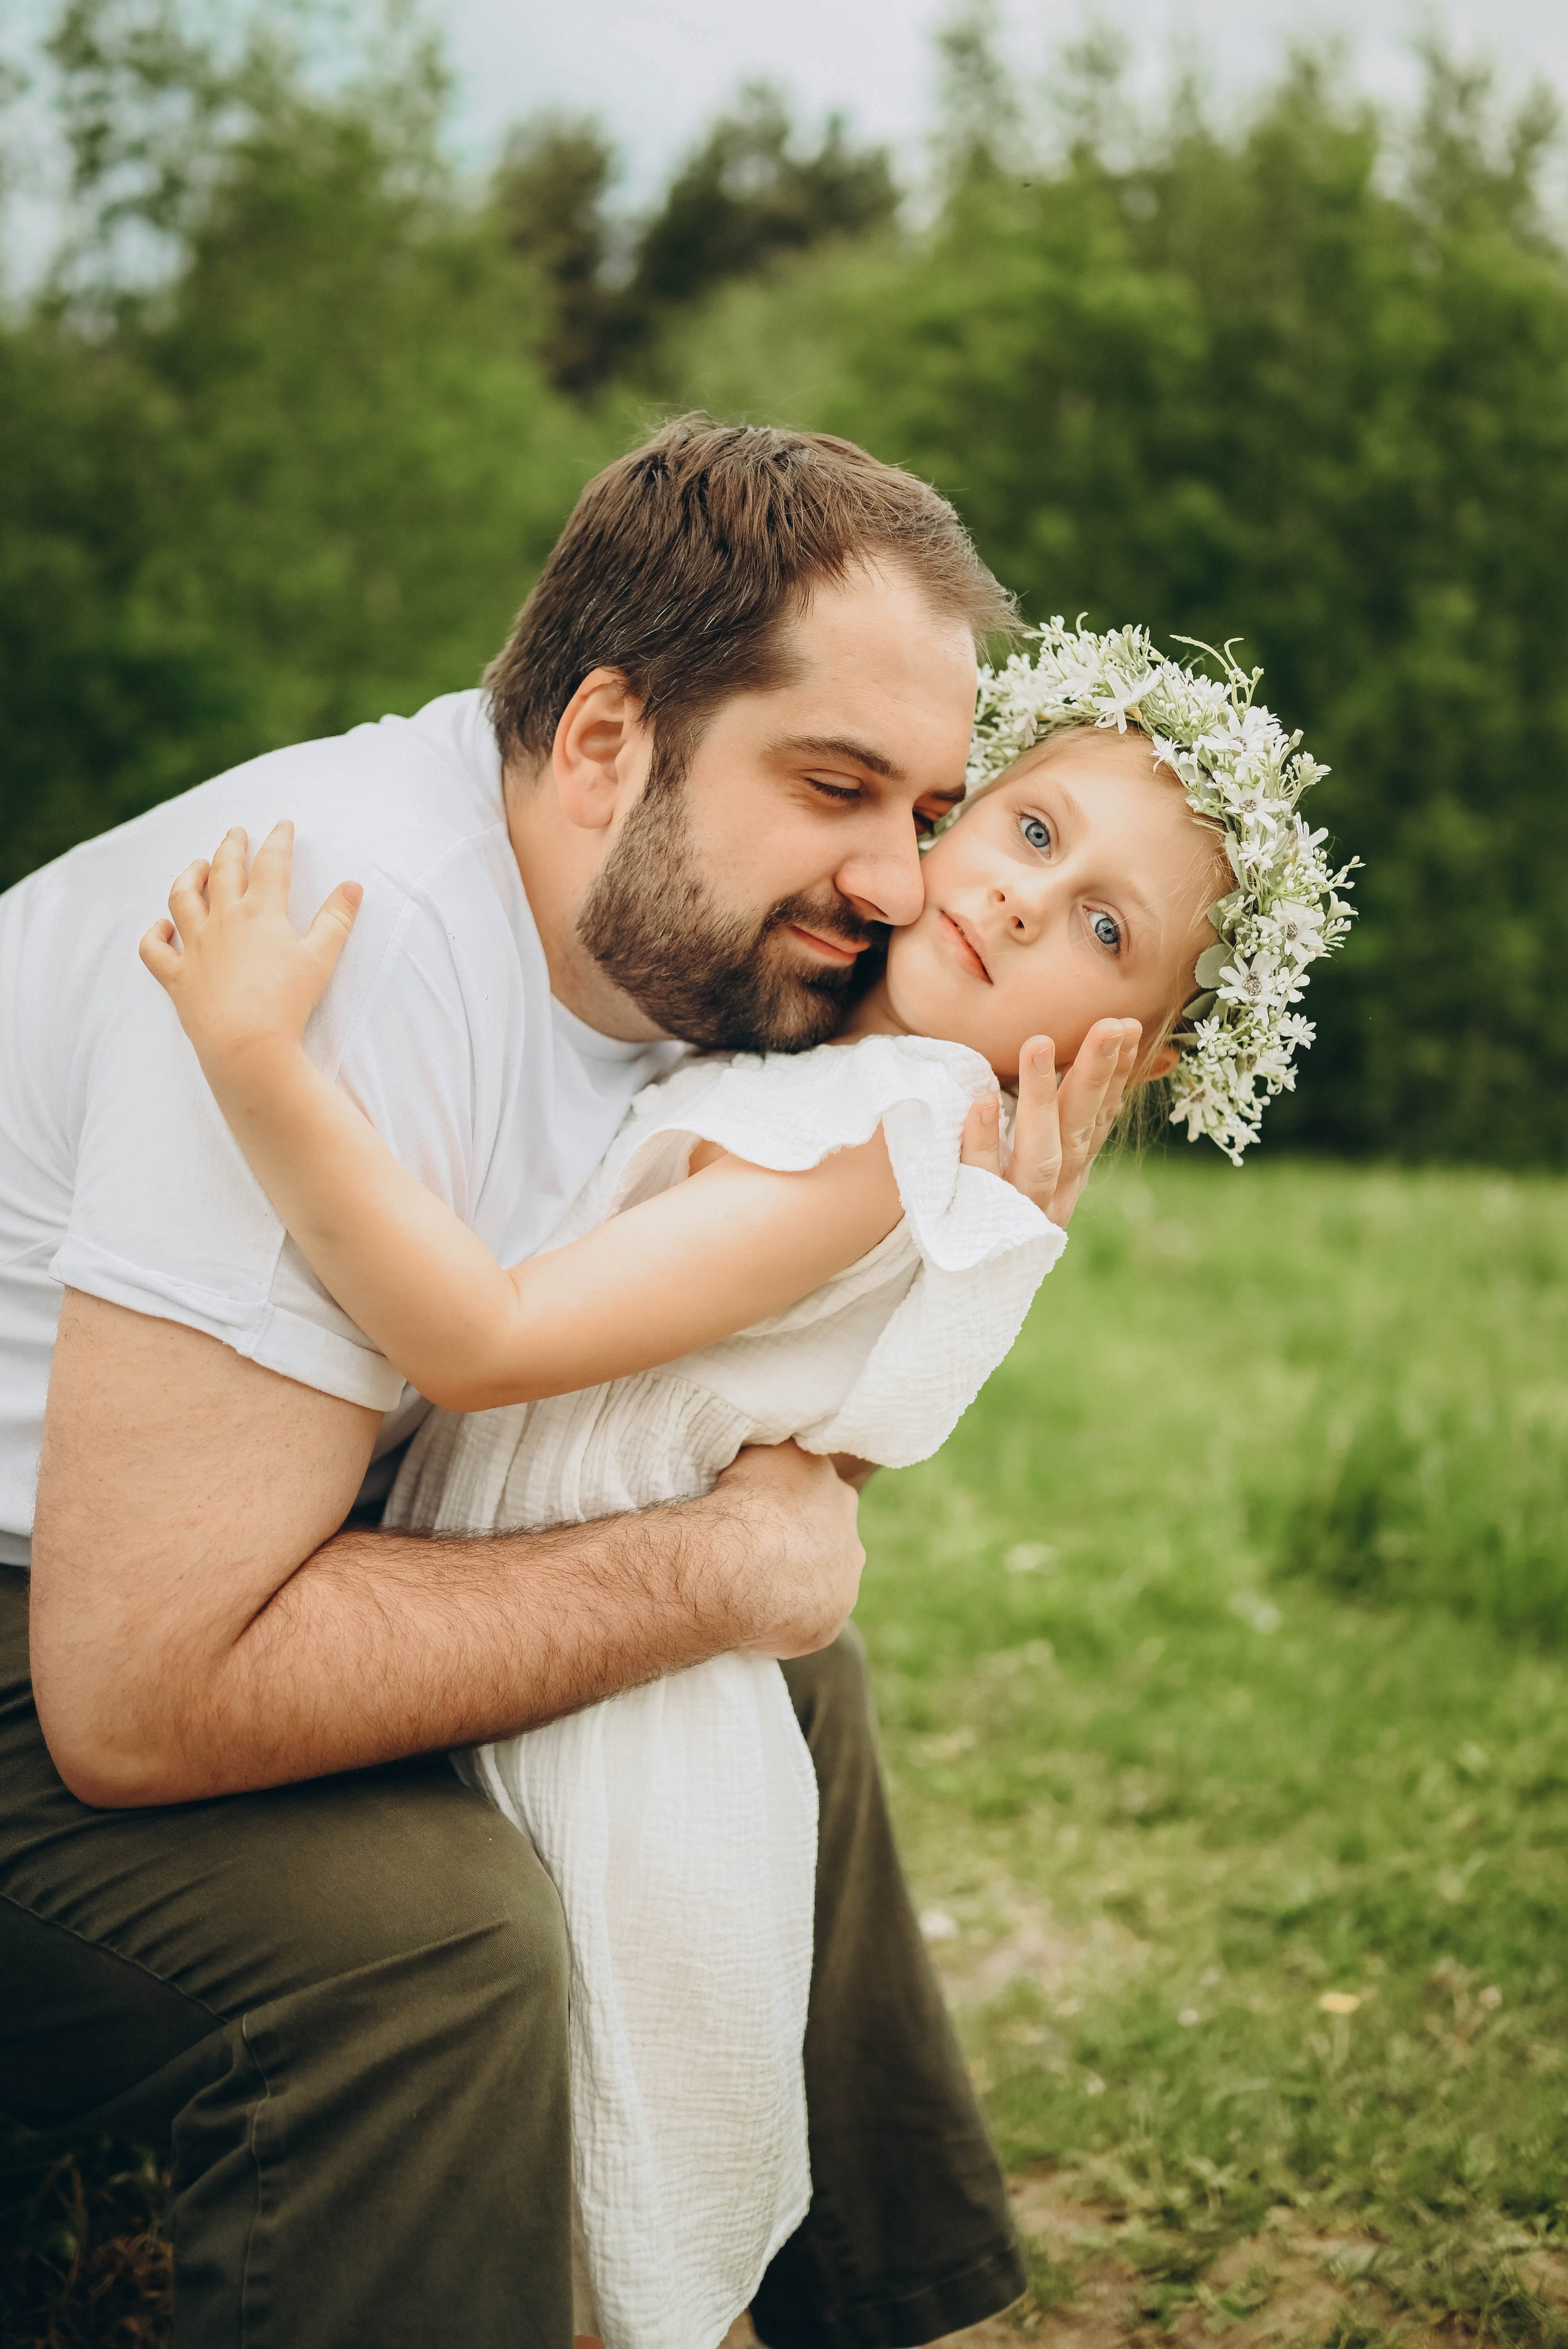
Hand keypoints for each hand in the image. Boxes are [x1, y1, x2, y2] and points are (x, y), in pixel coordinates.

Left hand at [139, 821, 361, 1068]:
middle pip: (222, 870)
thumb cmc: (288, 1004)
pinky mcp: (177, 976)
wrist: (248, 1046)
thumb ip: (337, 919)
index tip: (282, 825)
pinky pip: (154, 949)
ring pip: (181, 898)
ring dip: (188, 877)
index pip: (271, 864)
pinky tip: (163, 927)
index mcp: (261, 913)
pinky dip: (155, 934)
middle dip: (230, 847)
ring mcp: (195, 947)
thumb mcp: (321, 959)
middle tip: (236, 833)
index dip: (278, 841)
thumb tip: (353, 886)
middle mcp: (223, 920)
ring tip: (197, 866)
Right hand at [710, 1440, 865, 1657]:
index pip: (823, 1499)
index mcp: (839, 1495)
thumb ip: (784, 1459)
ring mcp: (843, 1588)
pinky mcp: (828, 1626)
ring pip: (821, 1587)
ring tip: (754, 1587)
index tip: (765, 1514)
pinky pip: (805, 1623)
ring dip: (796, 1587)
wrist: (739, 1560)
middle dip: (801, 1548)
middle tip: (760, 1553)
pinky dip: (784, 1621)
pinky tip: (755, 1614)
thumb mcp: (768, 1451)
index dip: (792, 1506)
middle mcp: (852, 1542)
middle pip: (828, 1545)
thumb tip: (780, 1464)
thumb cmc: (745, 1500)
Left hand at [959, 1018, 1141, 1226]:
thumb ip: (1060, 1128)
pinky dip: (983, 1143)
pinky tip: (983, 1103)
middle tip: (1112, 1024)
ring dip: (1041, 1097)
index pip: (1101, 1119)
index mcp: (1069, 1176)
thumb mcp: (1037, 1170)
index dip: (1119, 1075)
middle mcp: (1054, 1193)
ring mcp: (1020, 1210)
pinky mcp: (980, 1224)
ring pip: (1039, 1153)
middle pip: (1081, 1128)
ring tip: (1040, 1042)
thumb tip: (1086, 1082)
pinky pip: (981, 1181)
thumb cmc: (997, 1216)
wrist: (963, 1296)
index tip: (1130, 1027)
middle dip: (1097, 1074)